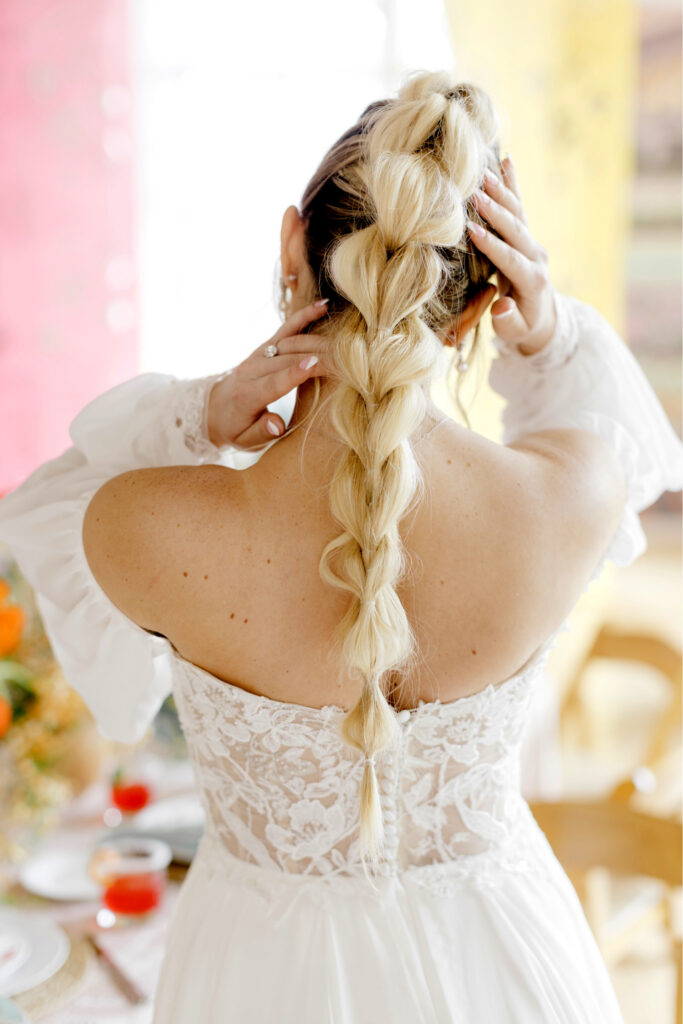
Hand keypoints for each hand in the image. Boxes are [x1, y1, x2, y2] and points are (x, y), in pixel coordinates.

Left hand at [207, 299, 331, 449]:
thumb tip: (278, 424)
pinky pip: (286, 329)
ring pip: (290, 343)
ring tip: (344, 339)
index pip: (274, 382)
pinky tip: (322, 306)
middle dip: (318, 357)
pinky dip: (304, 317)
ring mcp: (258, 355)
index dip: (294, 373)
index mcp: (247, 395)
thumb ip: (262, 432)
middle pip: (287, 359)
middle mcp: (251, 370)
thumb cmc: (236, 429)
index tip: (315, 364)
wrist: (214, 408)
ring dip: (318, 340)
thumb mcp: (245, 441)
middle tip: (348, 358)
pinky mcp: (265, 347)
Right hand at [468, 156, 556, 355]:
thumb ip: (508, 321)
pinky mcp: (525, 236)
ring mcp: (532, 243)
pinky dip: (512, 183)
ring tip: (482, 173)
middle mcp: (536, 257)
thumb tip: (502, 308)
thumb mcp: (516, 334)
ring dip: (501, 192)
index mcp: (533, 281)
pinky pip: (519, 206)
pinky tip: (506, 160)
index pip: (511, 259)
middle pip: (516, 230)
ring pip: (517, 213)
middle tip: (475, 194)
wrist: (542, 317)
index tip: (472, 231)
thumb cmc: (524, 328)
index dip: (493, 245)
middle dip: (495, 212)